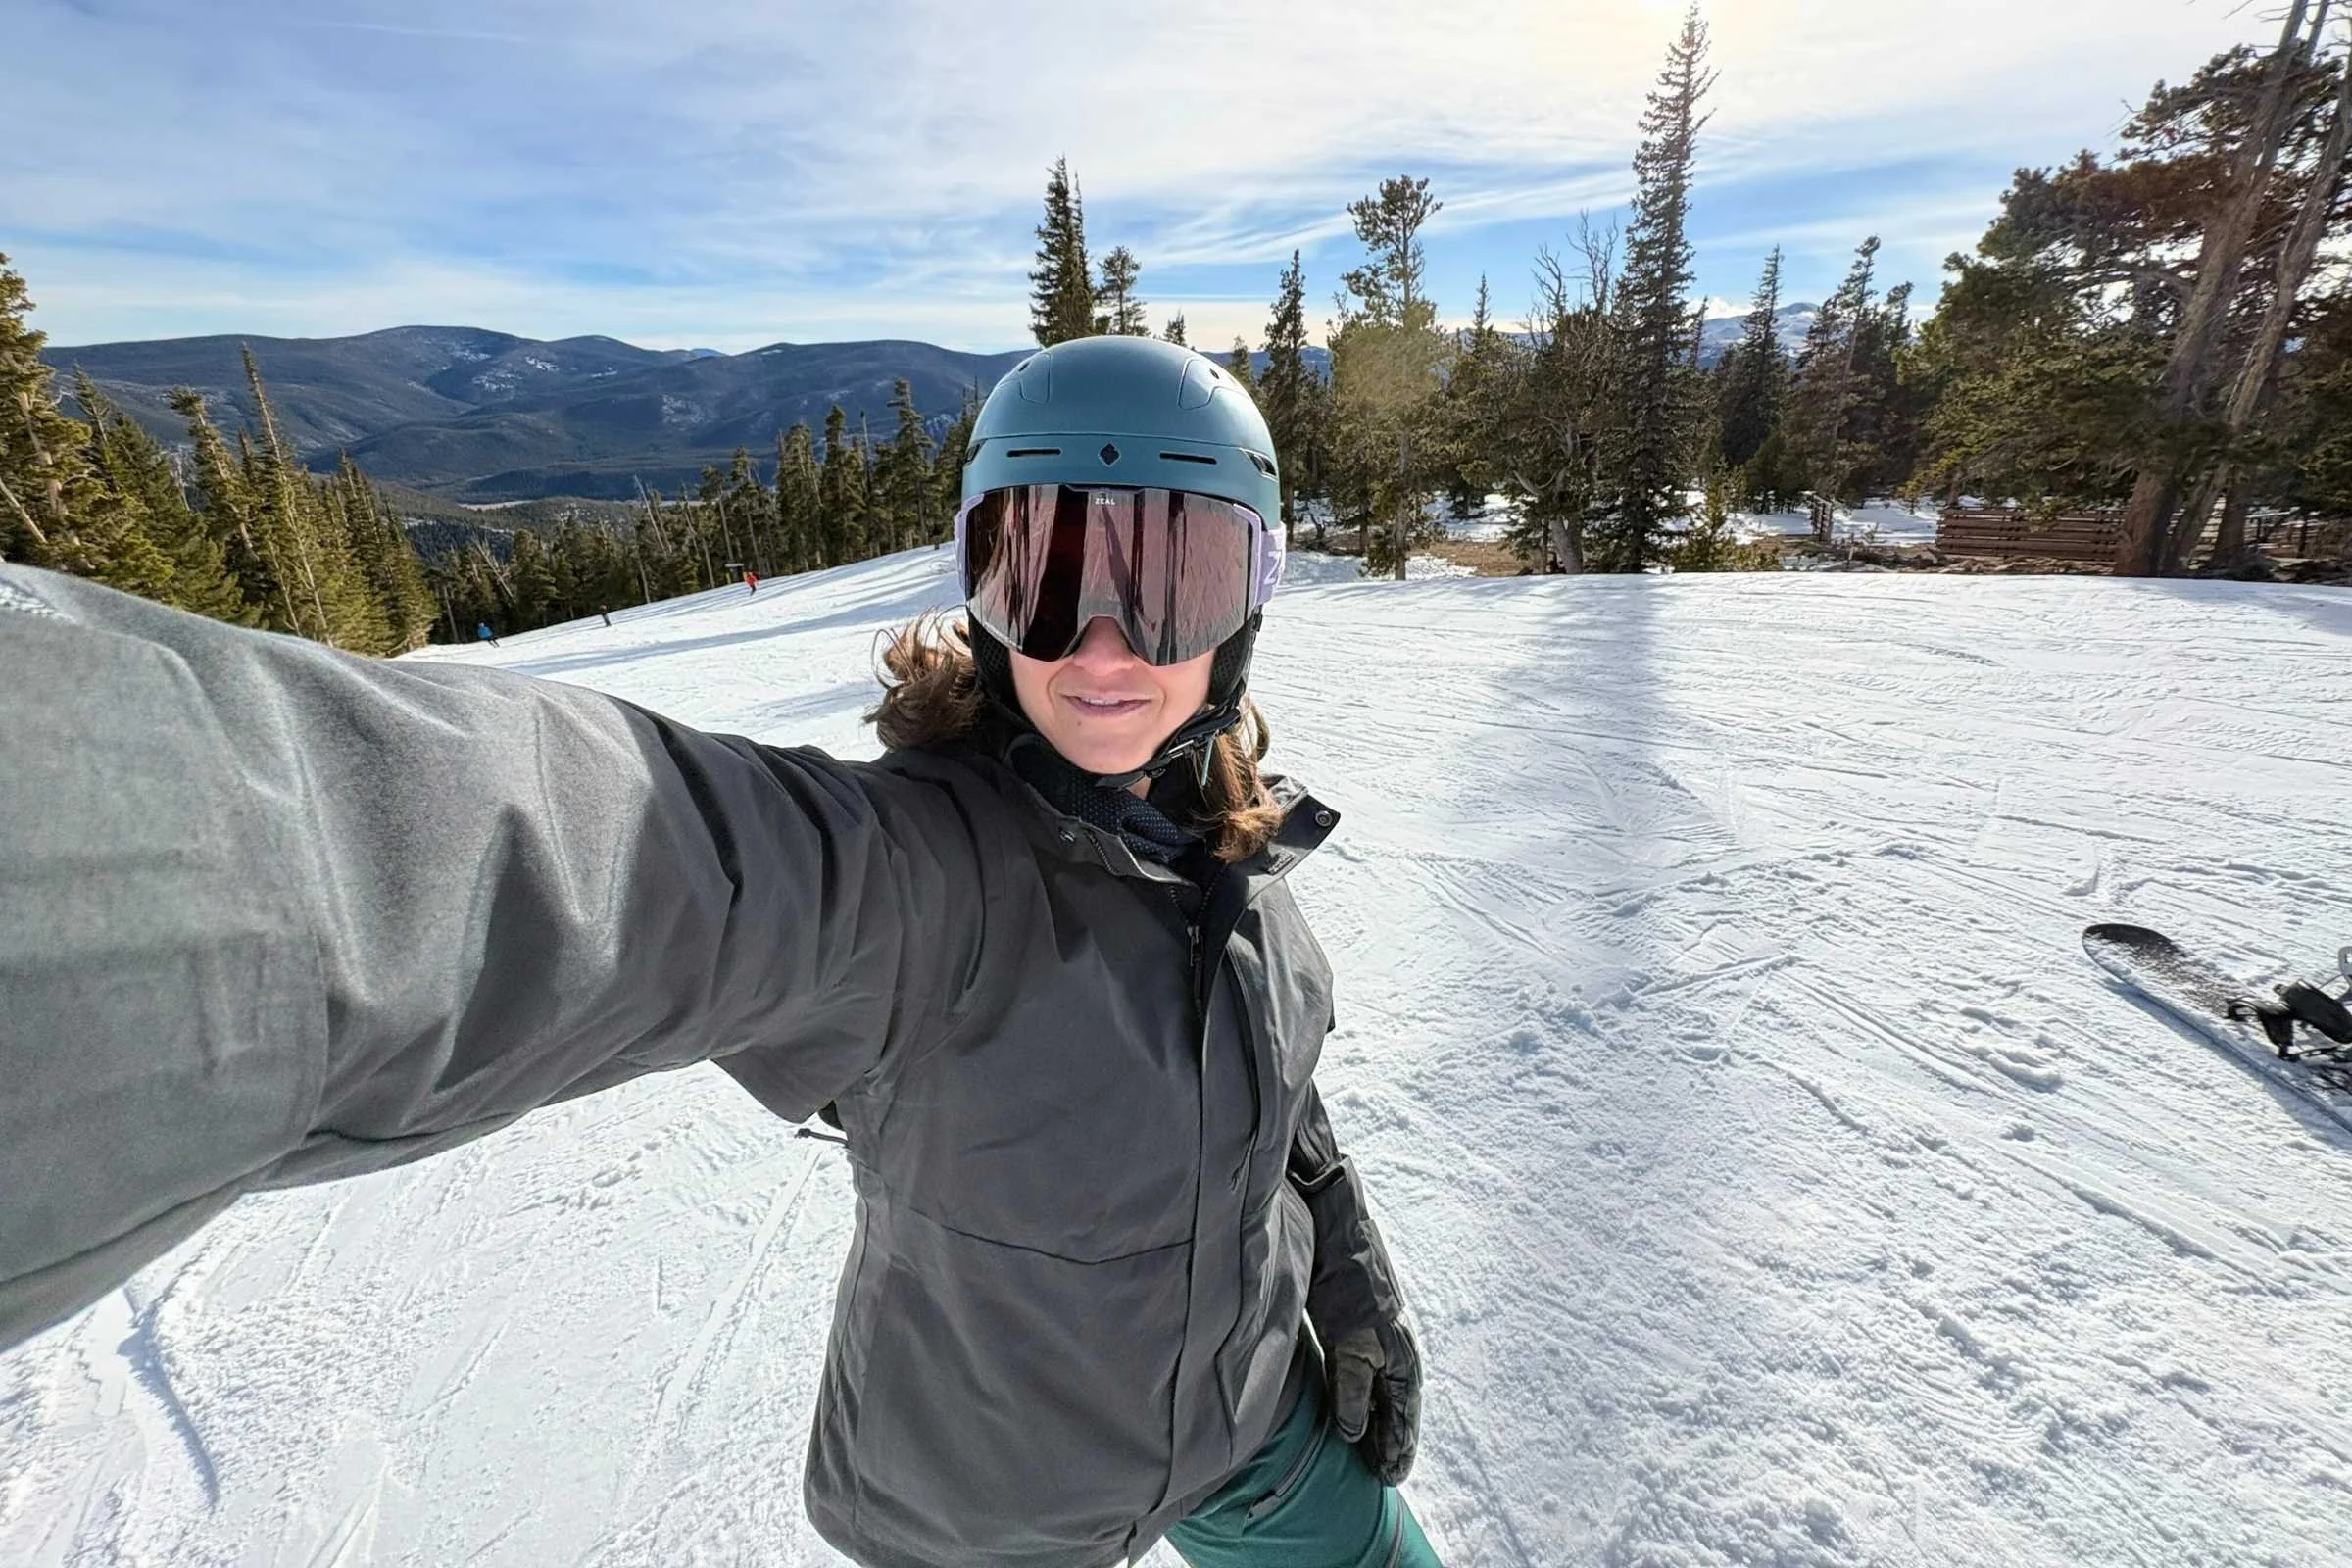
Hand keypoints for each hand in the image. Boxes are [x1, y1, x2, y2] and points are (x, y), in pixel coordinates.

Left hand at [1327, 1319, 1419, 1485]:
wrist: (1342, 1256)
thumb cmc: (1352, 1304)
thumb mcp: (1352, 1354)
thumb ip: (1352, 1396)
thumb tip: (1352, 1435)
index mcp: (1404, 1369)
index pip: (1404, 1422)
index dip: (1397, 1451)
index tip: (1390, 1476)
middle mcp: (1397, 1365)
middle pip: (1396, 1415)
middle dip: (1390, 1445)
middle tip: (1382, 1475)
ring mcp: (1380, 1355)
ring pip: (1381, 1402)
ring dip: (1376, 1429)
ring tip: (1370, 1456)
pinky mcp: (1359, 1346)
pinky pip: (1365, 1387)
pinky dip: (1363, 1408)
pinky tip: (1355, 1419)